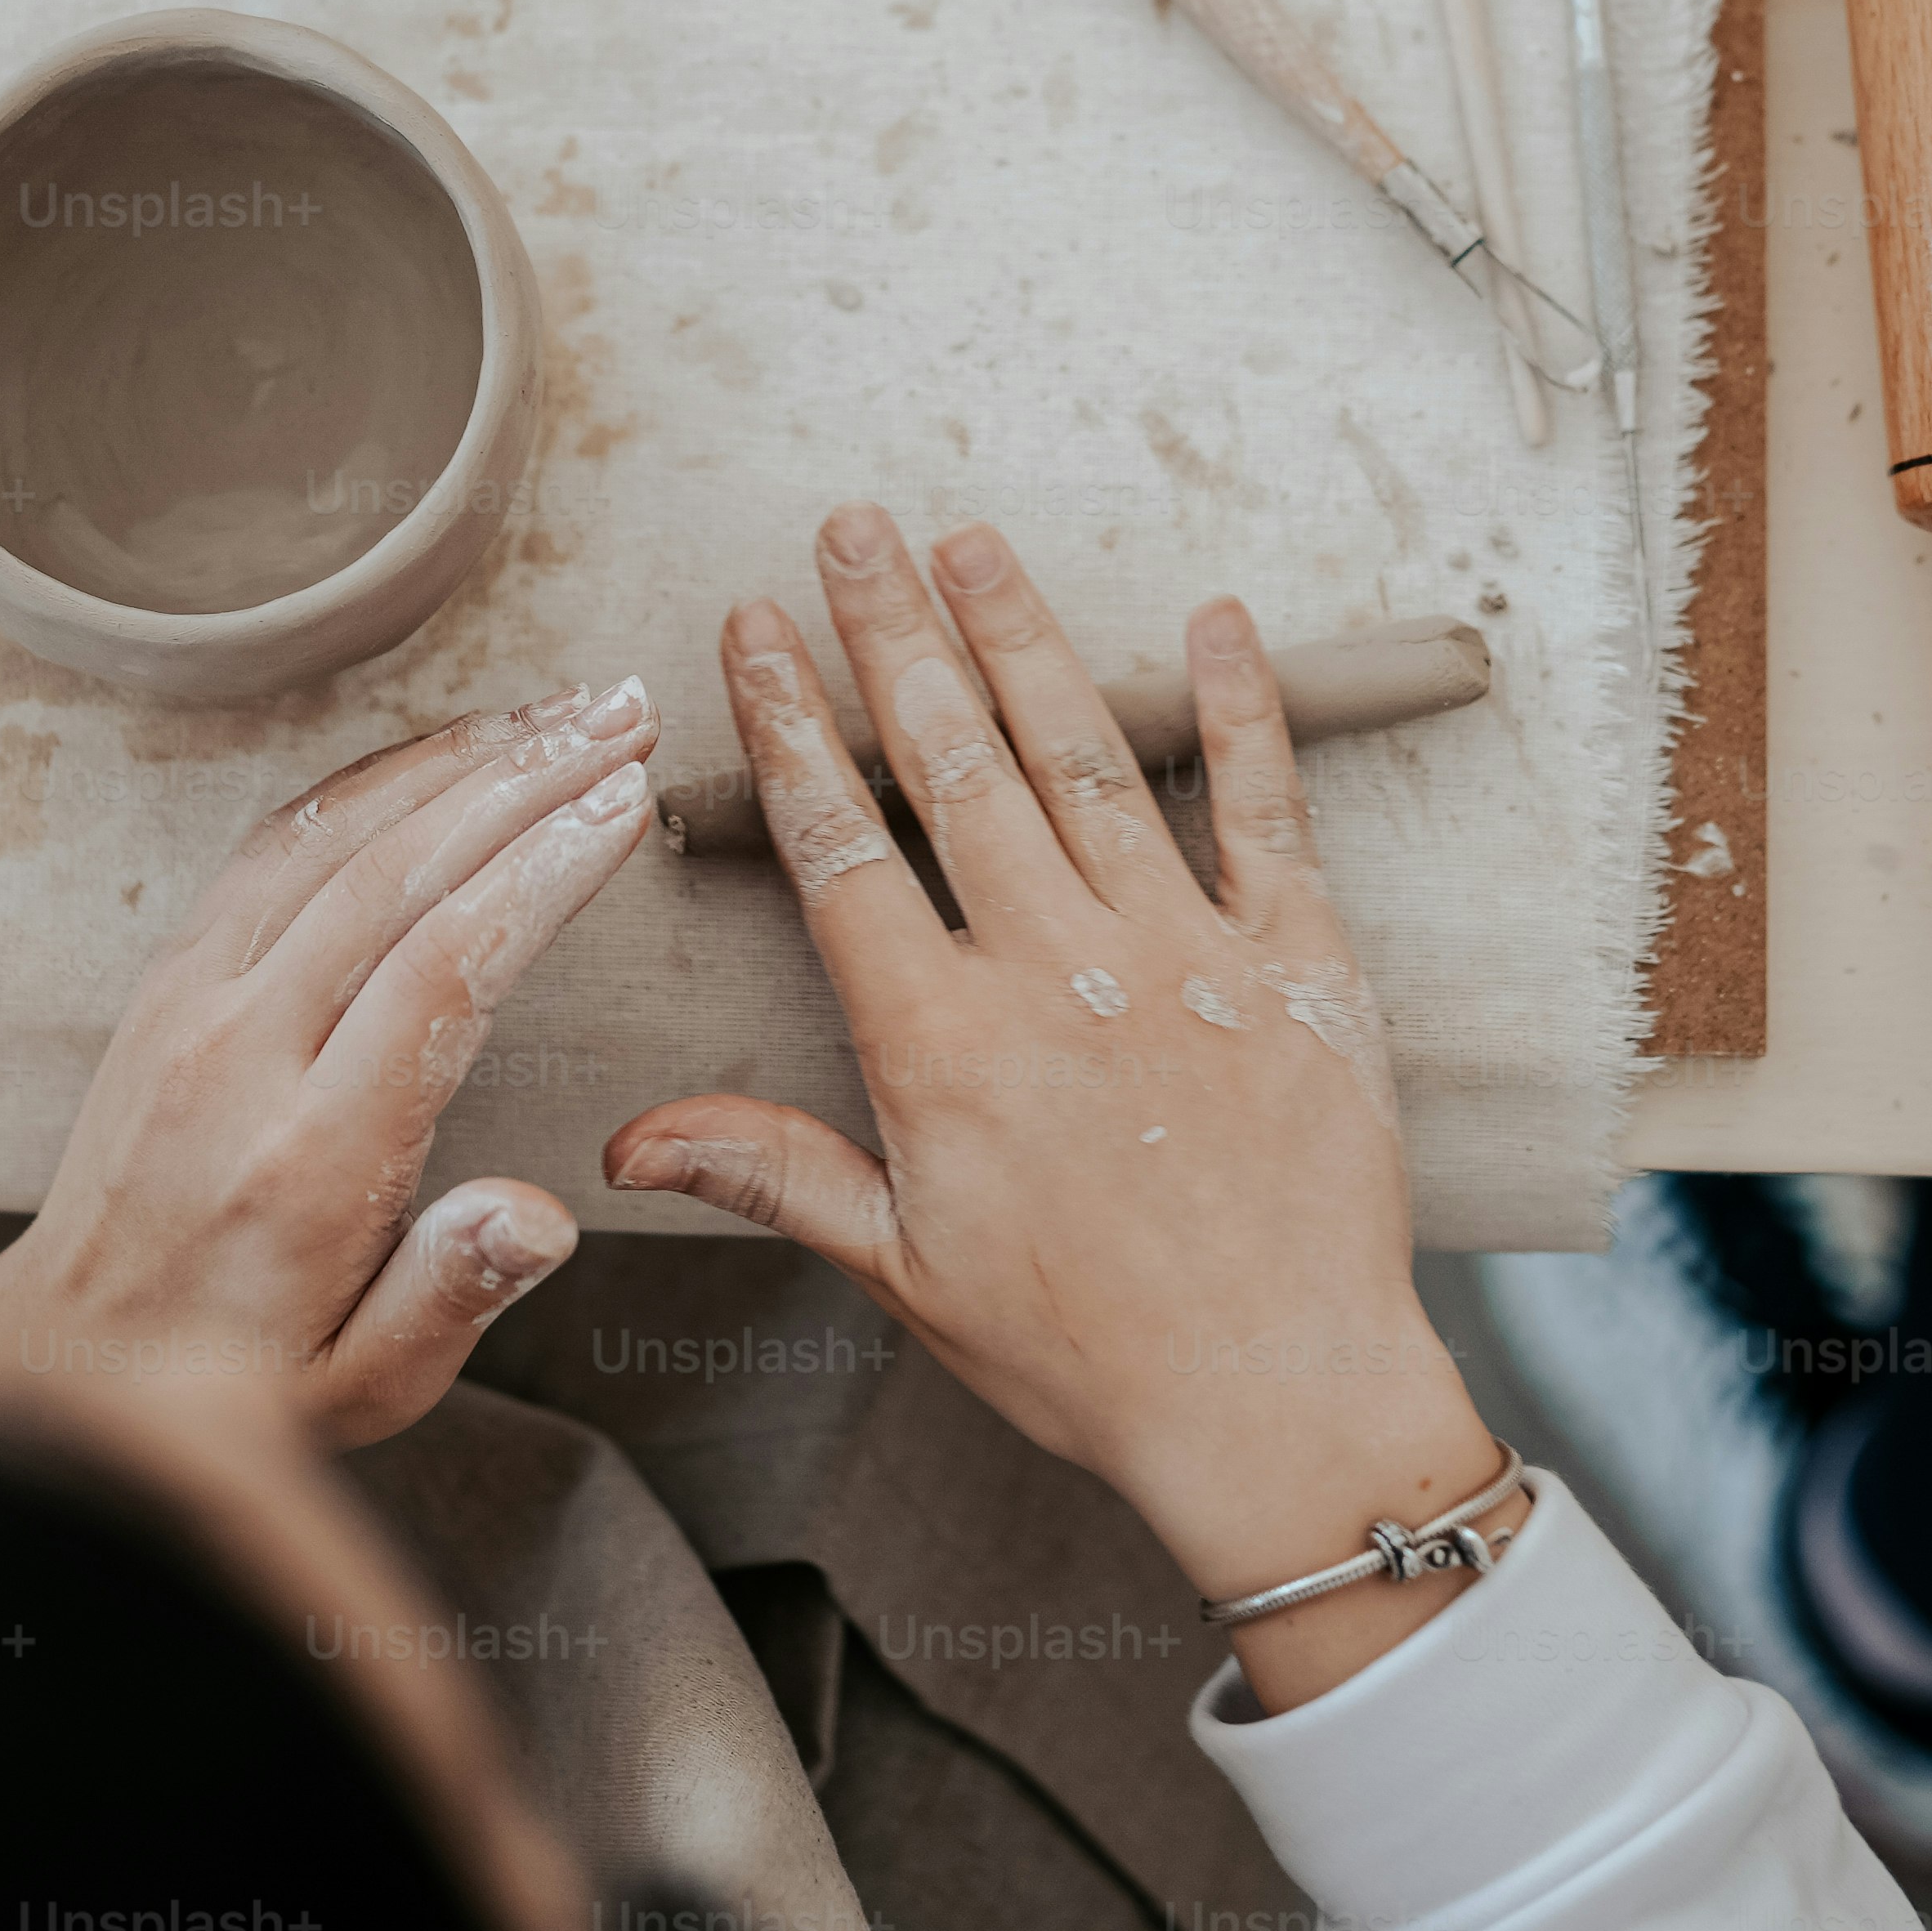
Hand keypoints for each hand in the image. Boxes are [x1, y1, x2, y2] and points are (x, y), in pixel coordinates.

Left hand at [0, 678, 659, 1446]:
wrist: (62, 1358)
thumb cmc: (236, 1381)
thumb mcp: (362, 1386)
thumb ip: (450, 1295)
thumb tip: (542, 1217)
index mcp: (309, 1156)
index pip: (442, 971)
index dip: (540, 871)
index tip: (621, 805)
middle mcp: (240, 1056)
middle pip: (397, 874)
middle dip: (525, 779)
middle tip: (623, 720)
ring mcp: (191, 1005)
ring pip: (333, 839)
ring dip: (456, 761)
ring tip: (561, 713)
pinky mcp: (168, 981)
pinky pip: (272, 849)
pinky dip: (368, 784)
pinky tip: (444, 753)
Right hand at [607, 508, 1502, 1707]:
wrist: (1280, 1403)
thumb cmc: (1088, 1355)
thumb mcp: (907, 1274)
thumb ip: (777, 1173)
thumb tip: (634, 1141)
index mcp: (941, 1044)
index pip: (839, 844)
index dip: (789, 724)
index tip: (756, 626)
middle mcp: (1051, 973)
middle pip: (950, 765)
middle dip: (892, 632)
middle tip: (854, 527)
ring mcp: (1179, 957)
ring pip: (1083, 760)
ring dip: (1023, 641)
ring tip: (974, 543)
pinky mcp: (1297, 966)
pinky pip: (1265, 812)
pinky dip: (1243, 712)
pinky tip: (1221, 621)